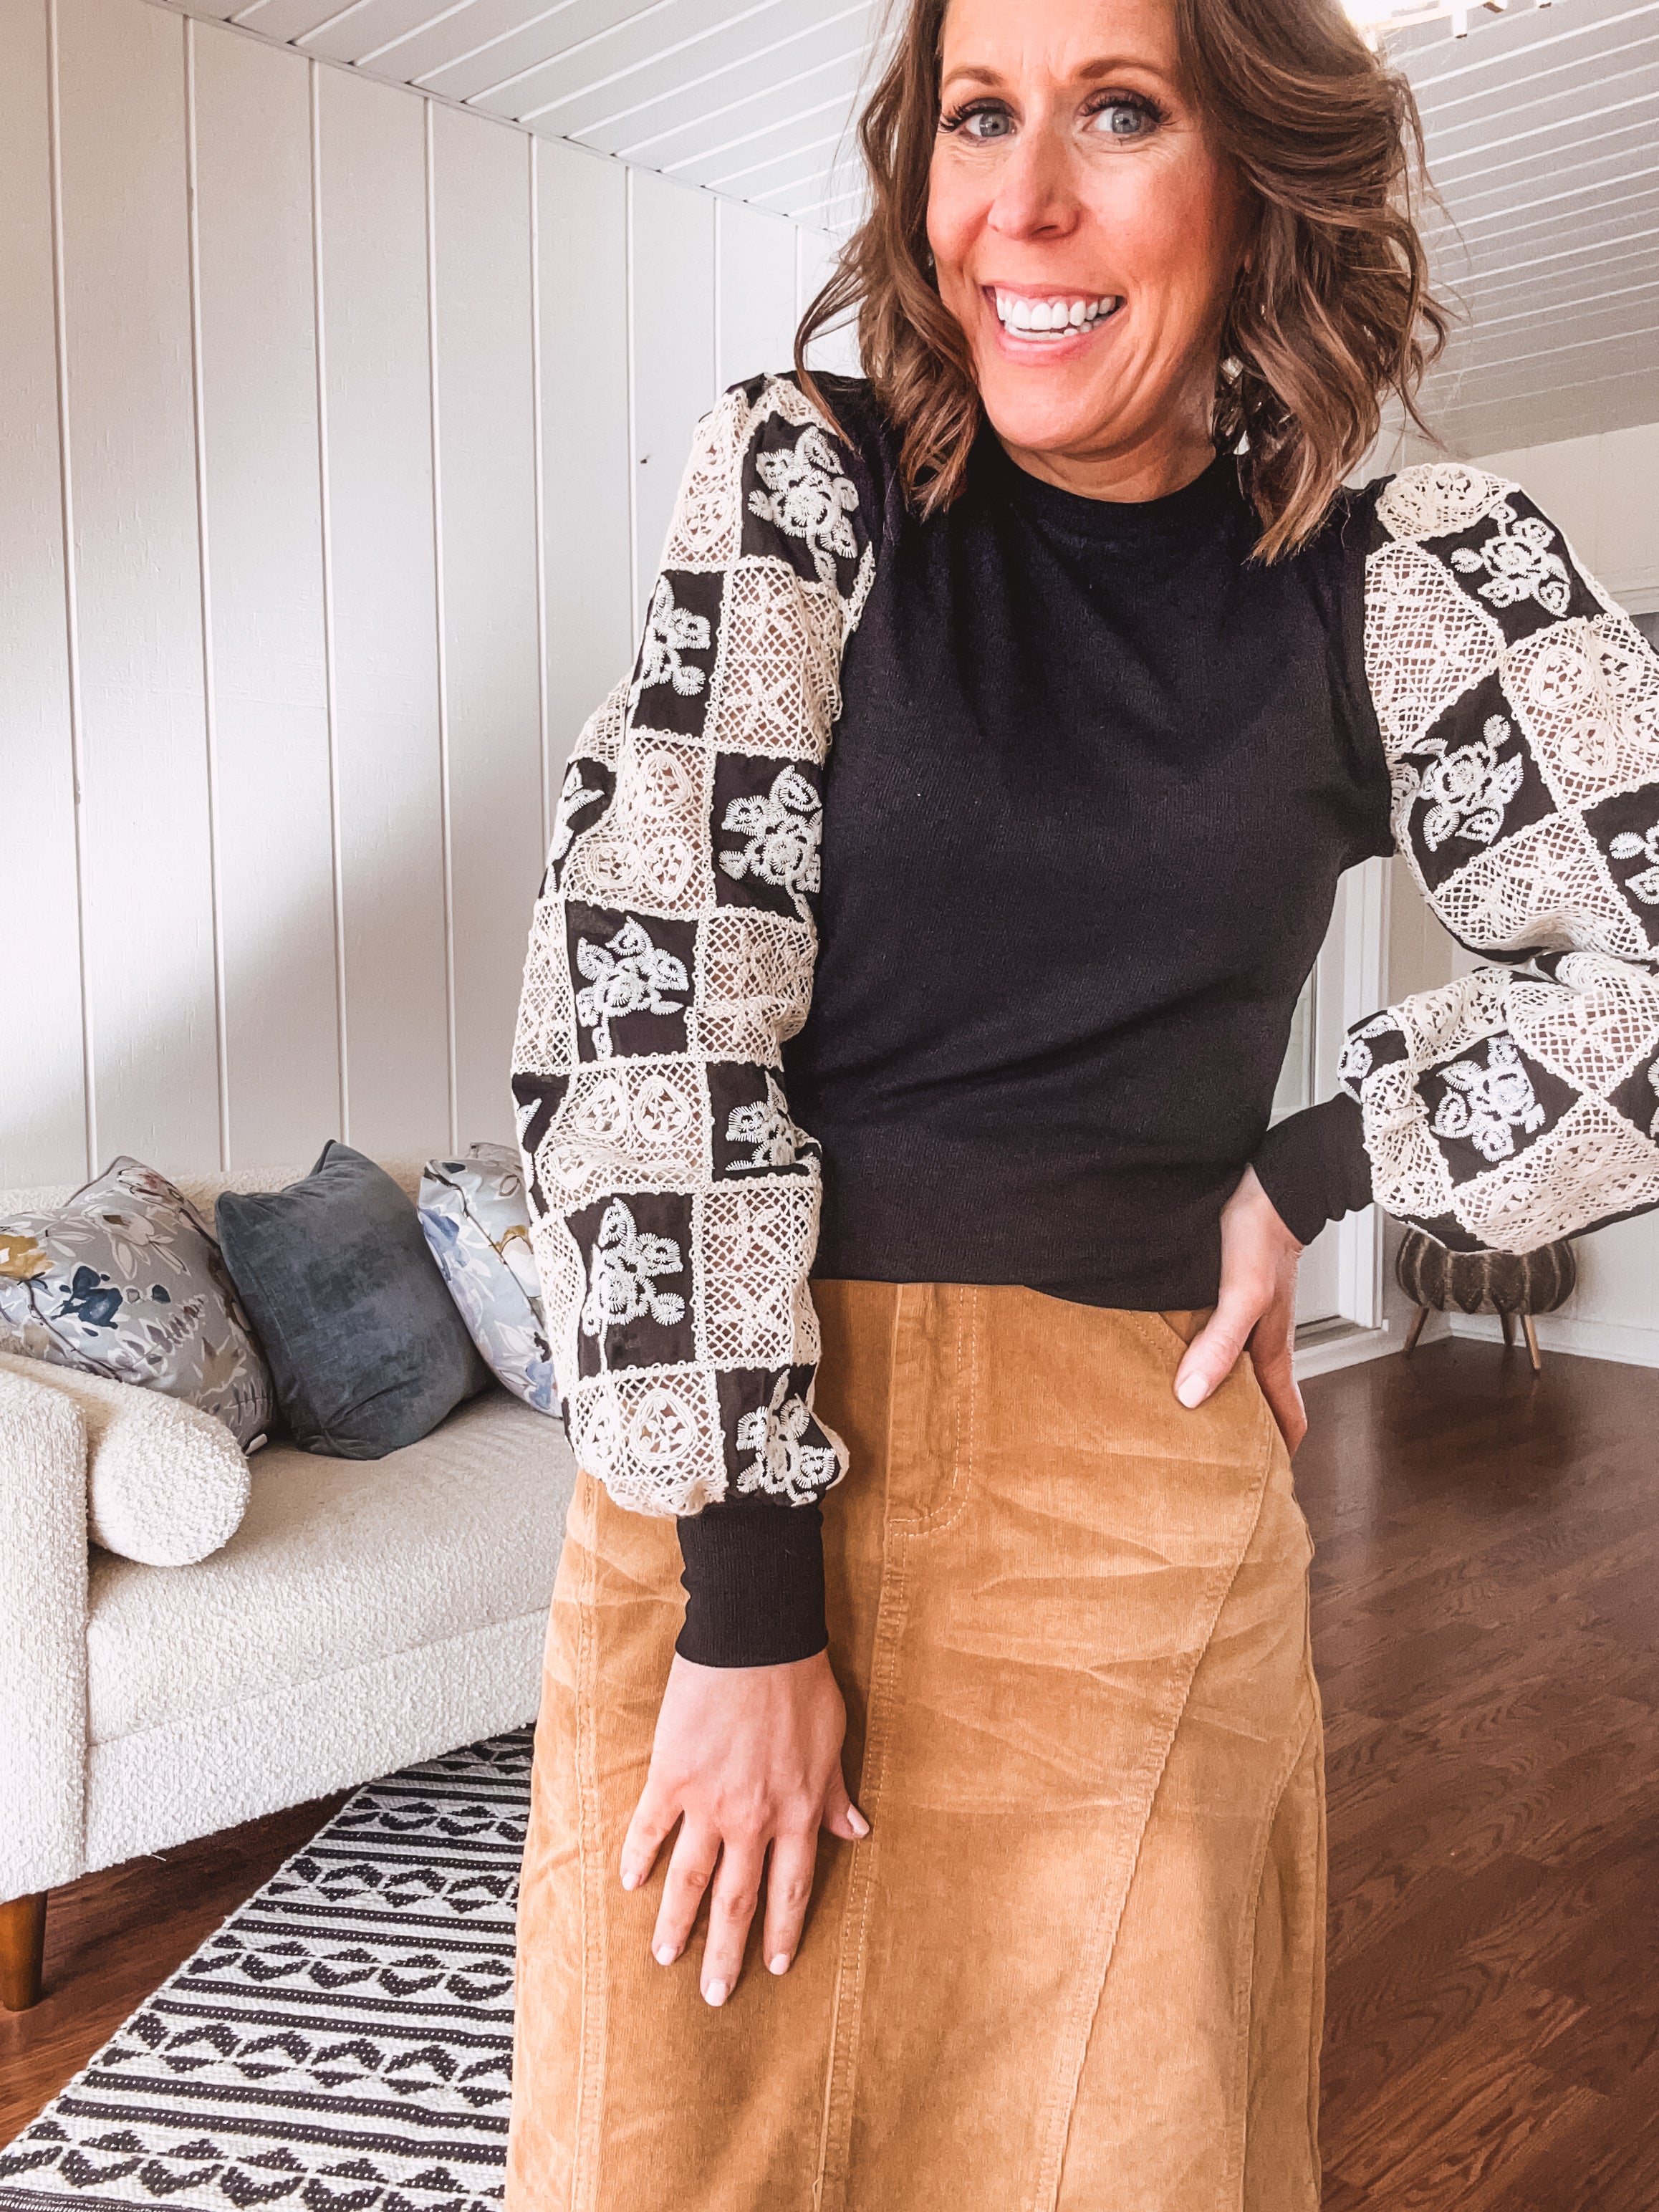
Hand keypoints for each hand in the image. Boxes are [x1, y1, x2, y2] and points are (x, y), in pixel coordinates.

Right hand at [619, 1648, 867, 2006]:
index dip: (783, 1932)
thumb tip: (857, 1832)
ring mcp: (708, 1802)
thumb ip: (835, 1795)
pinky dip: (639, 1856)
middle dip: (726, 1953)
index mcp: (795, 1813)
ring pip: (690, 1879)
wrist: (757, 1641)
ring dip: (677, 1924)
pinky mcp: (672, 1776)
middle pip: (737, 1901)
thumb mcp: (833, 1742)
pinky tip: (629, 1882)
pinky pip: (651, 1827)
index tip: (776, 1967)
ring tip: (664, 1959)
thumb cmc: (802, 1683)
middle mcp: (752, 1820)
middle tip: (715, 1997)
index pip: (790, 1890)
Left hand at [1173, 1165, 1306, 1452]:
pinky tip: (1182, 1359)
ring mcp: (1252, 1320)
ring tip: (1193, 1422)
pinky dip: (1210, 1362)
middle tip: (1215, 1465)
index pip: (1288, 1419)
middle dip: (1249, 1437)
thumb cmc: (1261, 1233)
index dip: (1281, 1455)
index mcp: (1272, 1352)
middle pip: (1263, 1403)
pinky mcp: (1235, 1297)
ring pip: (1242, 1374)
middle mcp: (1264, 1342)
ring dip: (1226, 1399)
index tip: (1263, 1490)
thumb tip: (1193, 1396)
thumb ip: (1219, 1343)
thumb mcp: (1241, 1293)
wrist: (1272, 1182)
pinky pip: (1225, 1343)